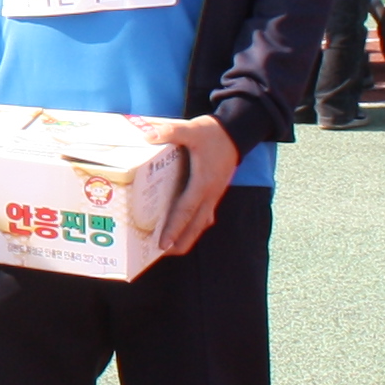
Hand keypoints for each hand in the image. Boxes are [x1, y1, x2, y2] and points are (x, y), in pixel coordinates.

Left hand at [143, 114, 242, 256]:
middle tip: (161, 254)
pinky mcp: (213, 192)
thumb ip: (171, 132)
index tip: (163, 245)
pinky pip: (204, 215)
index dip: (174, 228)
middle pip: (195, 225)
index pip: (186, 211)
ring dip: (187, 237)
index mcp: (203, 183)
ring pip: (201, 223)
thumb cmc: (213, 133)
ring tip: (170, 248)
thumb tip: (149, 135)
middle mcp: (210, 193)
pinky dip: (194, 226)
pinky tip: (185, 230)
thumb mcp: (192, 129)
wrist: (235, 133)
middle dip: (180, 242)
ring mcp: (213, 195)